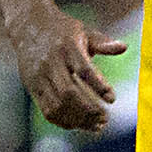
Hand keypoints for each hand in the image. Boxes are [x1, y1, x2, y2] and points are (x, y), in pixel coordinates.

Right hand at [5, 9, 125, 131]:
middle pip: (69, 92)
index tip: (112, 99)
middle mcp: (51, 62)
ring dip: (77, 119)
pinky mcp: (31, 86)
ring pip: (57, 104)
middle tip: (105, 119)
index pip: (84, 70)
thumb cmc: (63, 30)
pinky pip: (46, 109)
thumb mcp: (83, 31)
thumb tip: (124, 47)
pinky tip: (78, 124)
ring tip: (96, 126)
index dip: (99, 86)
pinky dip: (63, 121)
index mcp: (67, 47)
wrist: (28, 25)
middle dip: (88, 109)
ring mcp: (39, 76)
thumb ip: (103, 42)